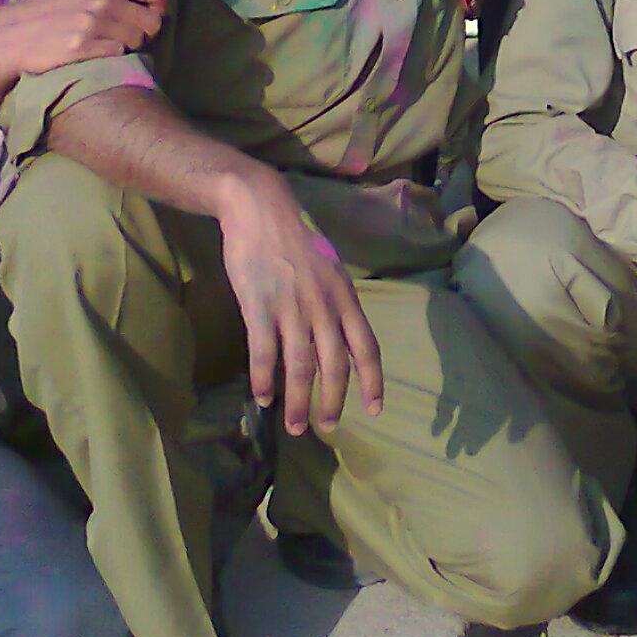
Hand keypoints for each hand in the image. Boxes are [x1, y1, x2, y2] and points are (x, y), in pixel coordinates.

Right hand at [0, 0, 168, 97]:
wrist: (10, 35)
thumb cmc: (46, 10)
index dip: (159, 5)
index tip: (150, 14)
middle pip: (152, 20)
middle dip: (146, 31)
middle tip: (130, 36)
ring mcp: (92, 23)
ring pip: (137, 40)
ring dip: (130, 45)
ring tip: (110, 44)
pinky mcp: (83, 48)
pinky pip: (118, 54)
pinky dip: (113, 56)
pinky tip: (97, 53)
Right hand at [214, 168, 384, 436]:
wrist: (261, 207)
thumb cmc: (295, 237)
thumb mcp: (328, 267)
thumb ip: (335, 301)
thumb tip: (339, 334)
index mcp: (344, 297)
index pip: (366, 347)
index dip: (372, 382)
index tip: (375, 409)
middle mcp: (323, 307)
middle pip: (334, 366)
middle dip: (332, 403)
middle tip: (326, 428)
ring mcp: (292, 308)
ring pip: (299, 368)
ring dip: (298, 402)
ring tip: (294, 426)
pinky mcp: (260, 307)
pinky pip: (265, 353)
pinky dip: (264, 380)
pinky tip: (263, 397)